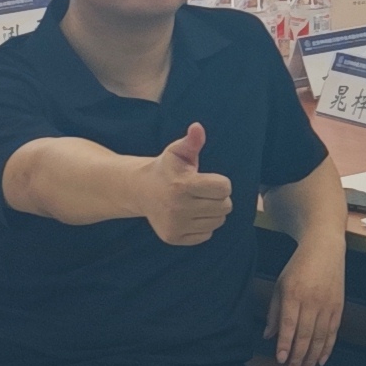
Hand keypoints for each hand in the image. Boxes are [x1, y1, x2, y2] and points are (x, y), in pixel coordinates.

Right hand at [135, 123, 232, 245]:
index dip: (220, 182)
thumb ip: (192, 141)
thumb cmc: (166, 169)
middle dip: (217, 197)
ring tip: (196, 203)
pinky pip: (207, 235)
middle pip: (225, 206)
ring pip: (218, 221)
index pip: (224, 188)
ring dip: (212, 212)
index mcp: (182, 186)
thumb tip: (197, 128)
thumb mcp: (178, 152)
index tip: (205, 179)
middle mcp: (178, 208)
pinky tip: (189, 215)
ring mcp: (175, 225)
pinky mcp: (174, 238)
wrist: (140, 190)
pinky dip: (203, 225)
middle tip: (201, 192)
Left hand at [270, 226, 345, 365]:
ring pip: (320, 337)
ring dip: (312, 358)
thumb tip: (268, 336)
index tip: (281, 360)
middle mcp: (312, 301)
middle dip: (298, 357)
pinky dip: (327, 347)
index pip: (289, 324)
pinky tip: (321, 360)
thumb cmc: (298, 267)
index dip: (285, 344)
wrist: (325, 248)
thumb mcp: (281, 284)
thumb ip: (275, 311)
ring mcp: (328, 304)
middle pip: (305, 335)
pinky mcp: (339, 306)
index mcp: (294, 294)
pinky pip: (333, 331)